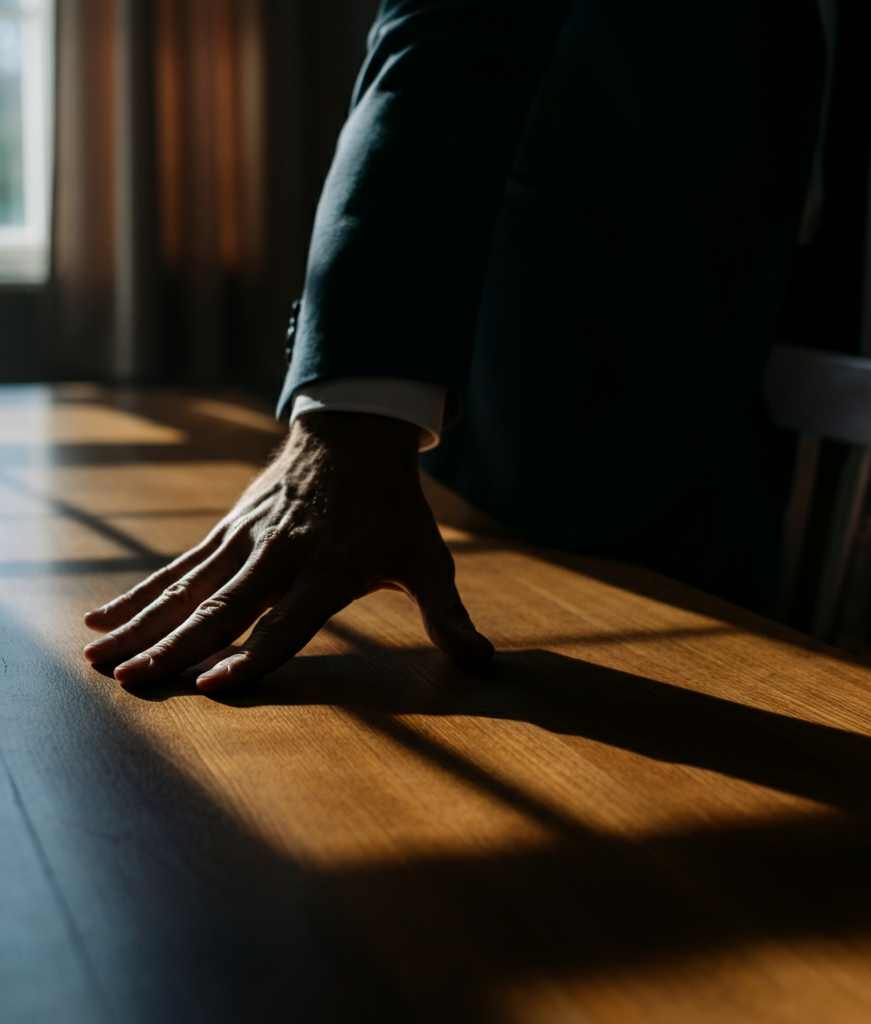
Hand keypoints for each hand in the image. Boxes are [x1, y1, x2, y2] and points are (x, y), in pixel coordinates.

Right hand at [82, 412, 493, 691]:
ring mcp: (248, 540)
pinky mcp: (228, 529)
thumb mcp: (428, 557)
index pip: (288, 623)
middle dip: (177, 648)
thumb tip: (482, 662)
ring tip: (98, 657)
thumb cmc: (393, 508)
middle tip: (133, 684)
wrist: (354, 434)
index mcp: (332, 569)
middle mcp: (282, 556)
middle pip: (224, 608)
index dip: (253, 656)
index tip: (212, 686)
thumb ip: (447, 613)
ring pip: (188, 588)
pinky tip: (101, 619)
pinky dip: (140, 593)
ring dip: (143, 624)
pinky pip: (178, 565)